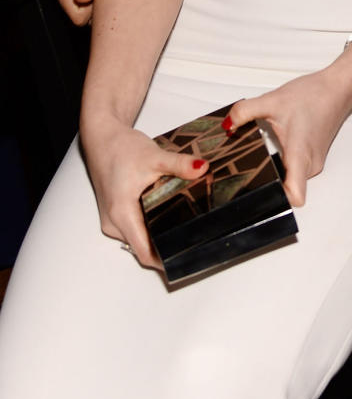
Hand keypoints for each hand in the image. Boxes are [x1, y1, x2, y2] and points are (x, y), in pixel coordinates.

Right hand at [80, 117, 208, 267]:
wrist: (102, 138)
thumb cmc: (119, 149)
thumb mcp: (154, 156)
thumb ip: (180, 165)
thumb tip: (202, 169)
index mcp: (121, 213)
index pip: (144, 252)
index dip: (164, 261)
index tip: (184, 258)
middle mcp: (114, 222)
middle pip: (143, 248)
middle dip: (166, 247)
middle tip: (193, 239)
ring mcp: (113, 220)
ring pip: (138, 238)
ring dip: (156, 235)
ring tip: (182, 224)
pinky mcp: (115, 214)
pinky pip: (134, 229)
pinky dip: (149, 225)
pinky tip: (164, 214)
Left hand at [229, 39, 351, 206]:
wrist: (337, 88)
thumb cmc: (313, 96)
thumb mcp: (272, 100)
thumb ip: (244, 112)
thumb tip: (227, 125)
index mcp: (299, 155)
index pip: (294, 195)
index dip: (275, 199)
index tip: (253, 193)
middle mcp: (309, 165)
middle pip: (286, 189)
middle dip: (266, 181)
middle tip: (246, 168)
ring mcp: (313, 163)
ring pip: (291, 178)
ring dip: (275, 169)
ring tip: (263, 150)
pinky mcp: (314, 158)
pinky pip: (296, 169)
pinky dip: (284, 161)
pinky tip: (278, 142)